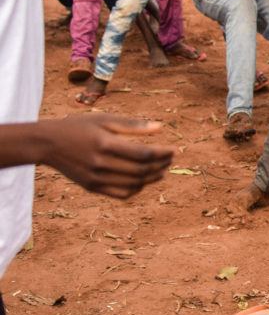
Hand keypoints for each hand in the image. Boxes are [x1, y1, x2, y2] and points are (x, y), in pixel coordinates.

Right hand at [41, 114, 173, 198]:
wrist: (48, 143)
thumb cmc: (79, 126)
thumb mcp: (105, 120)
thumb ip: (133, 125)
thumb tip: (161, 128)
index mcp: (105, 144)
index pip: (143, 154)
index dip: (162, 154)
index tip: (173, 150)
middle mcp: (100, 163)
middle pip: (141, 170)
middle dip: (161, 165)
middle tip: (171, 159)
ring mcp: (95, 178)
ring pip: (133, 184)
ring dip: (152, 178)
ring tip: (163, 170)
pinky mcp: (91, 187)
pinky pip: (120, 194)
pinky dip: (136, 189)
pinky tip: (144, 181)